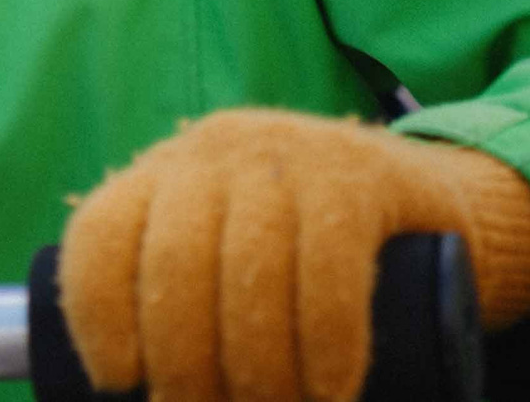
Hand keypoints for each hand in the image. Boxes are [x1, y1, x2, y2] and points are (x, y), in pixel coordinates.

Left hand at [57, 109, 529, 401]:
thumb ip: (189, 304)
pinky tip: (328, 389)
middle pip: (175, 264)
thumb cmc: (306, 258)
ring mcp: (287, 154)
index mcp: (164, 174)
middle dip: (186, 363)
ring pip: (251, 270)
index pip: (101, 234)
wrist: (432, 204)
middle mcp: (214, 152)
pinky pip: (329, 263)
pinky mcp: (359, 175)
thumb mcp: (232, 258)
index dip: (98, 313)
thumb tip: (150, 398)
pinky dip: (324, 339)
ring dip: (257, 368)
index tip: (119, 381)